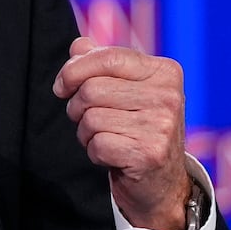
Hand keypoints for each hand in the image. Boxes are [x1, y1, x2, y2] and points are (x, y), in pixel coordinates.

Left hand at [52, 36, 190, 229]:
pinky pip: (97, 144)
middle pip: (92, 89)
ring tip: (104, 138)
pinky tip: (112, 155)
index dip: (74, 69)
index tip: (62, 86)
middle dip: (78, 107)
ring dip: (85, 131)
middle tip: (90, 120)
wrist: (162, 183)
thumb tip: (78, 46)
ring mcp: (161, 125)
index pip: (107, 57)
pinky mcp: (149, 153)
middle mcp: (168, 96)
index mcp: (164, 72)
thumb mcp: (126, 90)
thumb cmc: (138, 129)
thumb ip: (102, 63)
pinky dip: (94, 151)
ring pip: (91, 117)